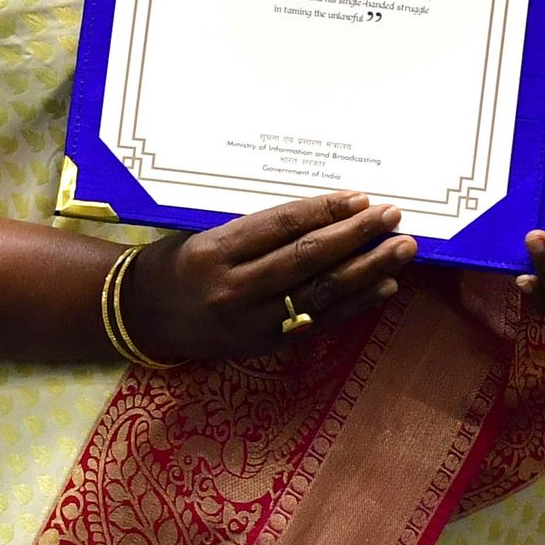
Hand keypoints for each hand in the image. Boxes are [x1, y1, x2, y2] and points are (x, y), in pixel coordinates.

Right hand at [120, 191, 413, 362]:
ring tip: (401, 250)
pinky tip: (383, 287)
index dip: (325, 211)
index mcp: (215, 250)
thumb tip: (325, 214)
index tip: (362, 198)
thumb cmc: (177, 263)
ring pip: (320, 292)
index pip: (281, 226)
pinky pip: (319, 323)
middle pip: (308, 259)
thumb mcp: (205, 233)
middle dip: (357, 237)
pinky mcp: (265, 345)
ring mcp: (251, 322)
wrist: (142, 317)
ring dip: (368, 270)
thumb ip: (258, 230)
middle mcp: (234, 288)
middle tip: (393, 217)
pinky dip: (355, 304)